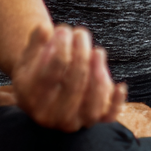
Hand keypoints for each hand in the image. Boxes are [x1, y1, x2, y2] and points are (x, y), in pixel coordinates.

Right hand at [0, 25, 125, 131]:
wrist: (43, 93)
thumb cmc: (38, 67)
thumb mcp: (30, 54)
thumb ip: (36, 41)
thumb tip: (45, 28)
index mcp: (32, 99)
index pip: (51, 74)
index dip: (61, 48)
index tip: (64, 30)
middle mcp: (52, 117)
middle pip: (74, 86)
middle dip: (81, 55)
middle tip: (81, 33)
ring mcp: (73, 122)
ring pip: (91, 105)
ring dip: (98, 77)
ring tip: (98, 51)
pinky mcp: (94, 120)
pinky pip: (107, 117)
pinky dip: (116, 103)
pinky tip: (120, 86)